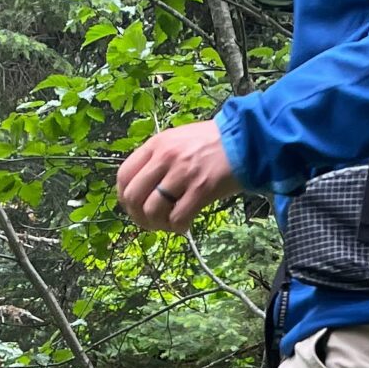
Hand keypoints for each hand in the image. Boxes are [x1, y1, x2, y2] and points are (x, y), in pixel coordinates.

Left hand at [115, 119, 240, 233]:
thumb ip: (157, 159)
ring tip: (168, 224)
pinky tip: (185, 224)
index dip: (124, 198)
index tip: (134, 208)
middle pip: (133, 196)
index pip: (123, 175)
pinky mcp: (201, 190)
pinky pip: (177, 218)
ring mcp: (182, 174)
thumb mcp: (177, 140)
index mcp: (156, 145)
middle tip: (150, 222)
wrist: (246, 140)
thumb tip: (142, 188)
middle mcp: (165, 158)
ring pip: (152, 210)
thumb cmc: (212, 142)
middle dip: (138, 216)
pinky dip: (177, 227)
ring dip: (157, 224)